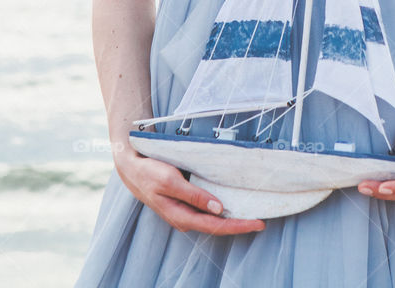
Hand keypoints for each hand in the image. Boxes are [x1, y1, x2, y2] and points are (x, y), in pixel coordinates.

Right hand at [114, 146, 266, 234]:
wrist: (132, 168)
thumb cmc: (149, 173)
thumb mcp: (170, 181)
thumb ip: (194, 195)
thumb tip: (218, 208)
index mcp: (181, 216)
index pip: (215, 226)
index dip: (238, 226)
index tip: (258, 223)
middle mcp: (185, 218)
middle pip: (217, 226)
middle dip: (239, 225)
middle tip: (262, 221)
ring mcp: (185, 212)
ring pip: (213, 220)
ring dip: (232, 219)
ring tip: (252, 214)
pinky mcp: (185, 204)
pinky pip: (207, 211)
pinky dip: (222, 210)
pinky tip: (232, 205)